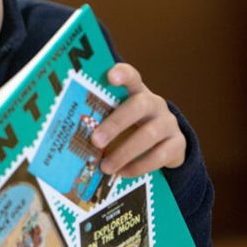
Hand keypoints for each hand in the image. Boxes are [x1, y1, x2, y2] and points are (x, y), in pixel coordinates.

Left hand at [91, 63, 185, 177]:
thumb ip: (100, 119)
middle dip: (115, 124)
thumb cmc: (130, 128)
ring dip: (124, 152)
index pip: (131, 77)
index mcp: (136, 92)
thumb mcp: (116, 119)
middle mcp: (155, 104)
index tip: (110, 76)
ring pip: (149, 134)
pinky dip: (140, 166)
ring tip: (105, 167)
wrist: (165, 144)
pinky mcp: (178, 144)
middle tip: (95, 141)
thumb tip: (68, 133)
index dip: (123, 74)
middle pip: (138, 106)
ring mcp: (169, 123)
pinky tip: (123, 173)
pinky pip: (160, 155)